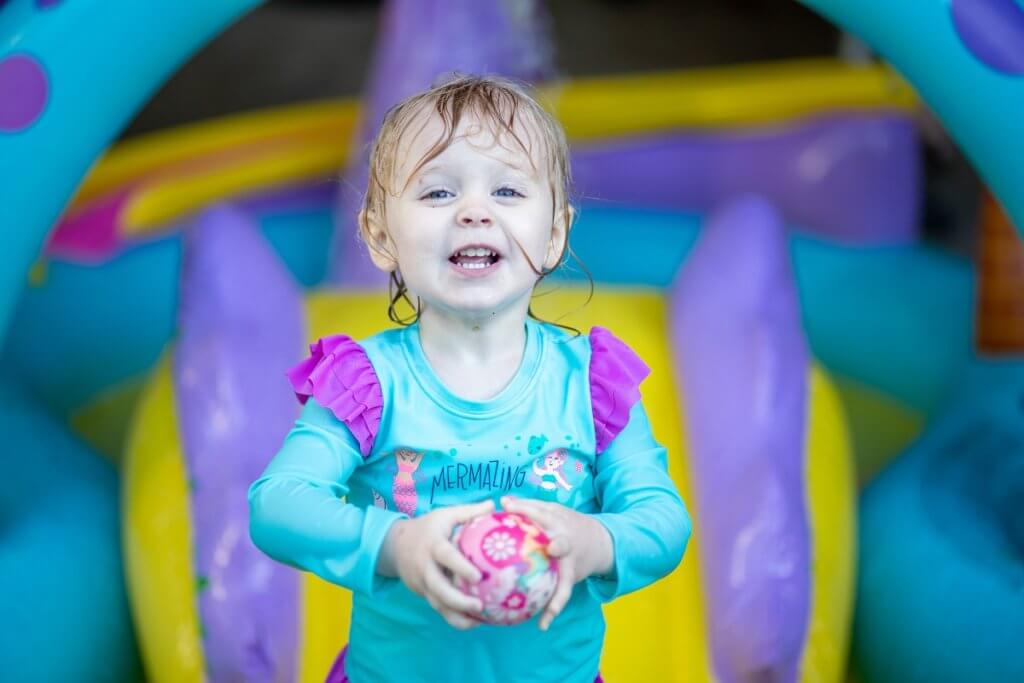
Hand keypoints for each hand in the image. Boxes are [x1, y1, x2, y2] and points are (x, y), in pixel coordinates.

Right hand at [380, 499, 494, 629]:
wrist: (395, 545)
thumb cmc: (428, 527)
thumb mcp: (445, 515)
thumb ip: (469, 512)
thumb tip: (493, 504)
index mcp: (433, 546)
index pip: (446, 557)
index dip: (460, 567)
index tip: (477, 576)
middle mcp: (425, 567)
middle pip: (438, 588)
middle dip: (457, 600)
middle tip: (479, 606)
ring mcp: (423, 584)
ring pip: (437, 604)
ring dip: (457, 615)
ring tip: (479, 621)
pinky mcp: (424, 594)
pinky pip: (439, 609)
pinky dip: (454, 619)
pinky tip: (474, 624)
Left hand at [500, 496, 612, 630]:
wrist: (599, 541)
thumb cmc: (565, 524)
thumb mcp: (552, 511)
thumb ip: (529, 507)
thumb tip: (502, 501)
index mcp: (559, 520)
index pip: (541, 512)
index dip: (525, 508)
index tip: (507, 507)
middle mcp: (567, 541)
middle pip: (563, 543)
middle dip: (559, 545)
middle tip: (551, 549)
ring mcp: (571, 561)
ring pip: (565, 579)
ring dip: (559, 594)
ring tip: (550, 610)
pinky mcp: (572, 577)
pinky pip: (562, 595)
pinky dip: (553, 610)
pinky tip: (542, 625)